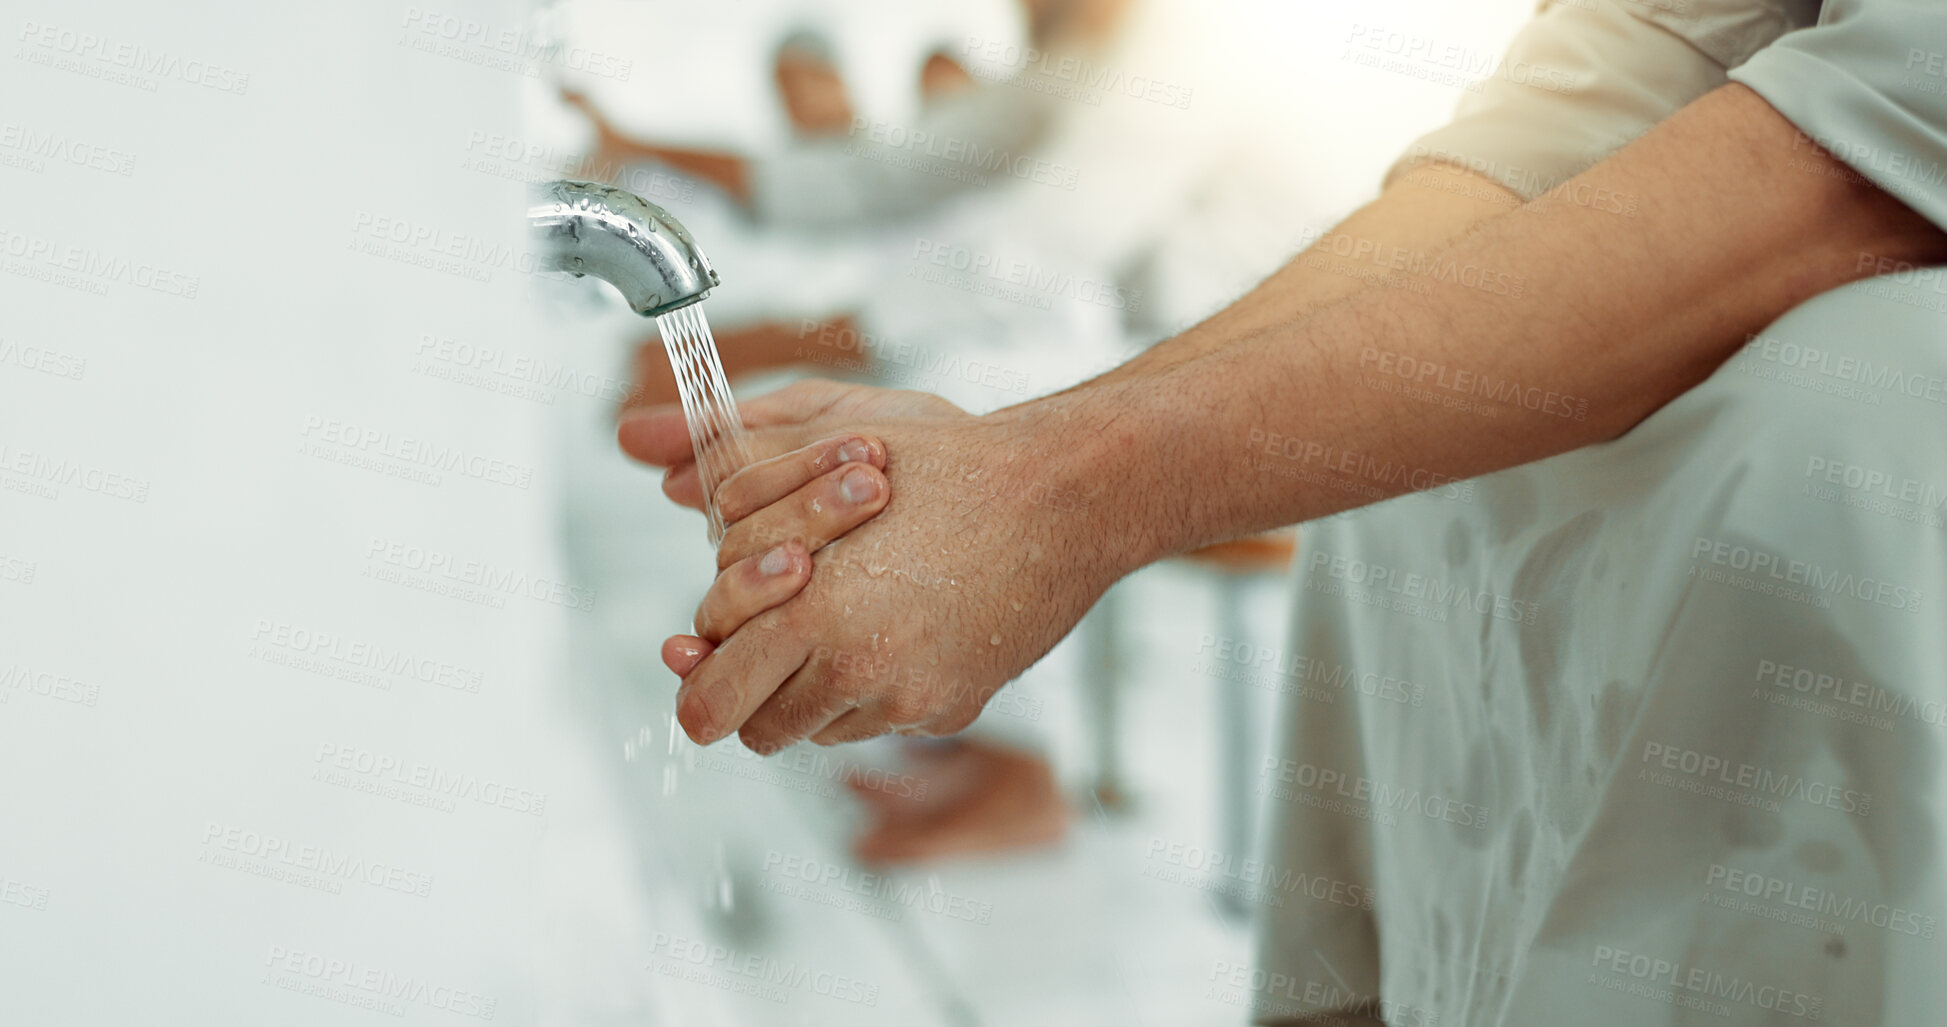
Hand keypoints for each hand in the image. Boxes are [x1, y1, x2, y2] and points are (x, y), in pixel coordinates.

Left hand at [626, 400, 1118, 753]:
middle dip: (741, 688)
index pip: (708, 696)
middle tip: (755, 639)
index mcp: (813, 613)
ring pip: (813, 728)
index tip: (699, 645)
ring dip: (805, 686)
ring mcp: (909, 699)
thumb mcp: (826, 433)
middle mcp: (857, 672)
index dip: (697, 670)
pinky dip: (868, 685)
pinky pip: (879, 719)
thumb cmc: (950, 461)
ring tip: (837, 615)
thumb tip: (629, 440)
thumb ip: (724, 451)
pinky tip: (893, 623)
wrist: (1067, 496)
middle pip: (751, 728)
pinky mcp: (952, 708)